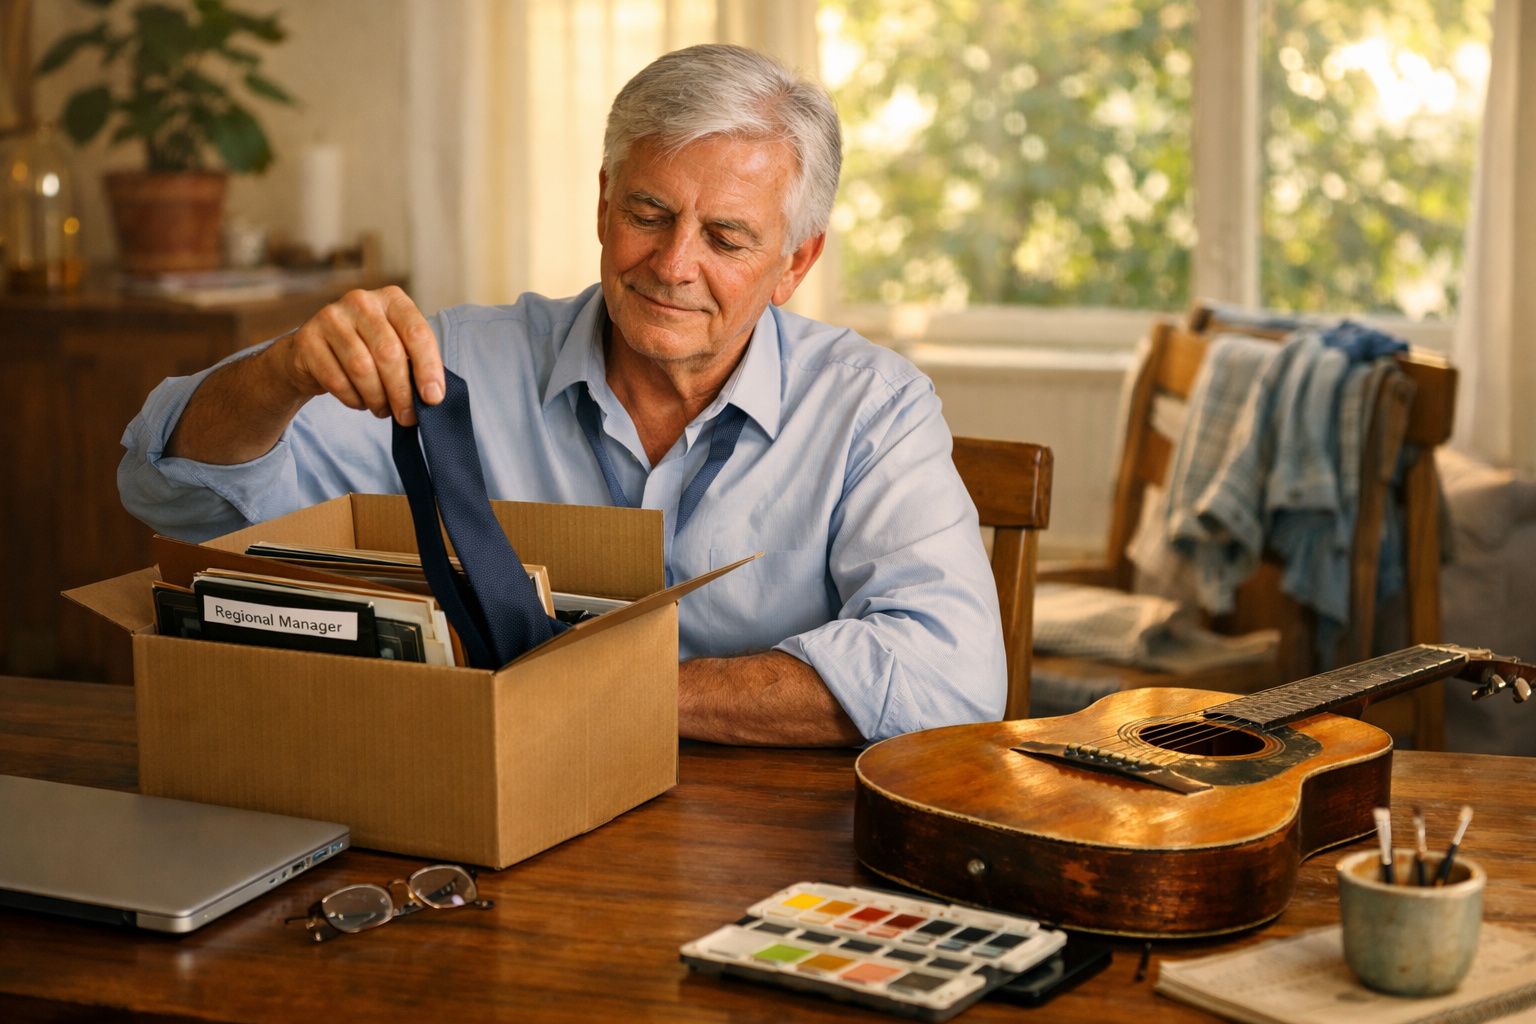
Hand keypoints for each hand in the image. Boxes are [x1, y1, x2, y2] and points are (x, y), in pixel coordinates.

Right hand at [276, 285, 444, 425]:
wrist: (313, 352)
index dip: (429, 368)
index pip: (417, 332)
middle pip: (388, 353)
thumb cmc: (367, 351)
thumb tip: (432, 396)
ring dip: (377, 398)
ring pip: (362, 368)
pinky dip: (353, 398)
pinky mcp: (307, 339)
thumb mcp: (395, 346)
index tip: (433, 398)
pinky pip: (336, 379)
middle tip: (407, 417)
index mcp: (391, 299)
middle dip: (401, 392)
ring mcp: (330, 317)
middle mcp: (361, 301)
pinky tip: (360, 402)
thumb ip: (414, 362)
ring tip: (383, 410)